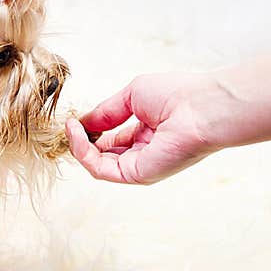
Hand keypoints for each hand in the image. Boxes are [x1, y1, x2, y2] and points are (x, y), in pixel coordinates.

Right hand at [65, 73, 220, 184]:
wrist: (201, 107)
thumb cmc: (176, 95)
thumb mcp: (131, 96)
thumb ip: (106, 112)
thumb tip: (82, 122)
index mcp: (146, 133)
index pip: (111, 139)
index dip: (90, 130)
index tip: (75, 118)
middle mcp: (143, 152)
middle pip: (102, 155)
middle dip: (81, 141)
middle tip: (69, 125)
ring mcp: (140, 166)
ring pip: (97, 164)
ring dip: (78, 146)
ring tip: (71, 127)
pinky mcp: (137, 175)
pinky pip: (101, 169)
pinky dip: (84, 153)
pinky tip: (78, 133)